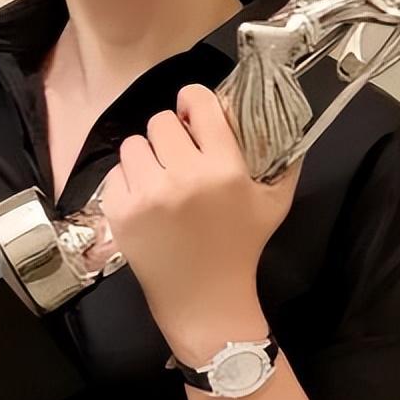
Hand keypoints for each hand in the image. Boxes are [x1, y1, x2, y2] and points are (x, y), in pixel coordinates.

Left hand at [99, 83, 301, 343]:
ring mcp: (148, 195)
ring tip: (159, 179)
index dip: (192, 100)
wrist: (204, 299)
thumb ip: (284, 159)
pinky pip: (115, 172)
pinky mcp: (121, 212)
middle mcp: (184, 177)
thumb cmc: (241, 247)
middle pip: (160, 121)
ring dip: (146, 157)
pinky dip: (127, 182)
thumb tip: (283, 117)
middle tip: (178, 157)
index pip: (198, 103)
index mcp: (224, 169)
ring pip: (133, 144)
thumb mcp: (275, 202)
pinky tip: (144, 200)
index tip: (191, 112)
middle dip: (169, 135)